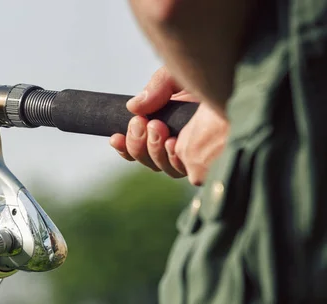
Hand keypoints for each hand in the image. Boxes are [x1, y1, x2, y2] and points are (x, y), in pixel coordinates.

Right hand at [110, 67, 229, 185]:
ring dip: (151, 149)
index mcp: (175, 124)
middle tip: (140, 123)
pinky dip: (173, 159)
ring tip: (156, 127)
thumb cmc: (220, 73)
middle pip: (148, 159)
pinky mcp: (211, 164)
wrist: (248, 79)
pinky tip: (175, 143)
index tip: (114, 137)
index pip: (143, 146)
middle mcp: (186, 142)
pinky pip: (183, 171)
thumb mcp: (180, 73)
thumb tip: (133, 108)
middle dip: (137, 144)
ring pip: (162, 167)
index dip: (126, 146)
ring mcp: (198, 155)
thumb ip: (157, 88)